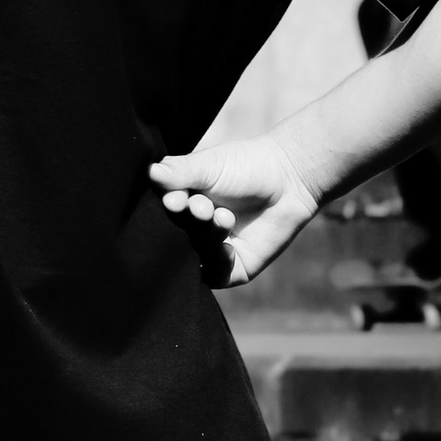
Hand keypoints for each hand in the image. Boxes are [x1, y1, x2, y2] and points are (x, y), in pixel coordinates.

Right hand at [148, 137, 322, 286]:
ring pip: (194, 257)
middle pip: (175, 238)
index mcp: (180, 207)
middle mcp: (192, 232)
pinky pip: (215, 275)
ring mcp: (212, 252)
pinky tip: (227, 244)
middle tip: (201, 207)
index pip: (162, 215)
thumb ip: (179, 171)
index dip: (168, 210)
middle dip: (187, 223)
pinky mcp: (234, 269)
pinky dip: (218, 262)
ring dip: (205, 237)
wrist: (290, 177)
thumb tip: (149, 173)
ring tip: (222, 216)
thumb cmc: (246, 165)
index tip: (175, 200)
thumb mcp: (208, 165)